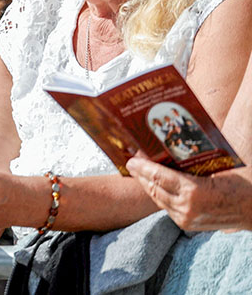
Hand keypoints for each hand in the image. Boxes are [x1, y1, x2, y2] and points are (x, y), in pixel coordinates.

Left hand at [126, 157, 251, 230]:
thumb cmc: (238, 184)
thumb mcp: (216, 168)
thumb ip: (192, 161)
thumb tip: (171, 144)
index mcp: (193, 192)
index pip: (159, 177)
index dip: (142, 166)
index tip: (131, 158)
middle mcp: (186, 208)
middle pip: (153, 188)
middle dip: (140, 174)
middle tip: (132, 160)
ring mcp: (185, 219)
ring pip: (157, 199)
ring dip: (146, 184)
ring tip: (138, 170)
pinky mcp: (186, 225)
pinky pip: (165, 206)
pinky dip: (157, 194)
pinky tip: (152, 184)